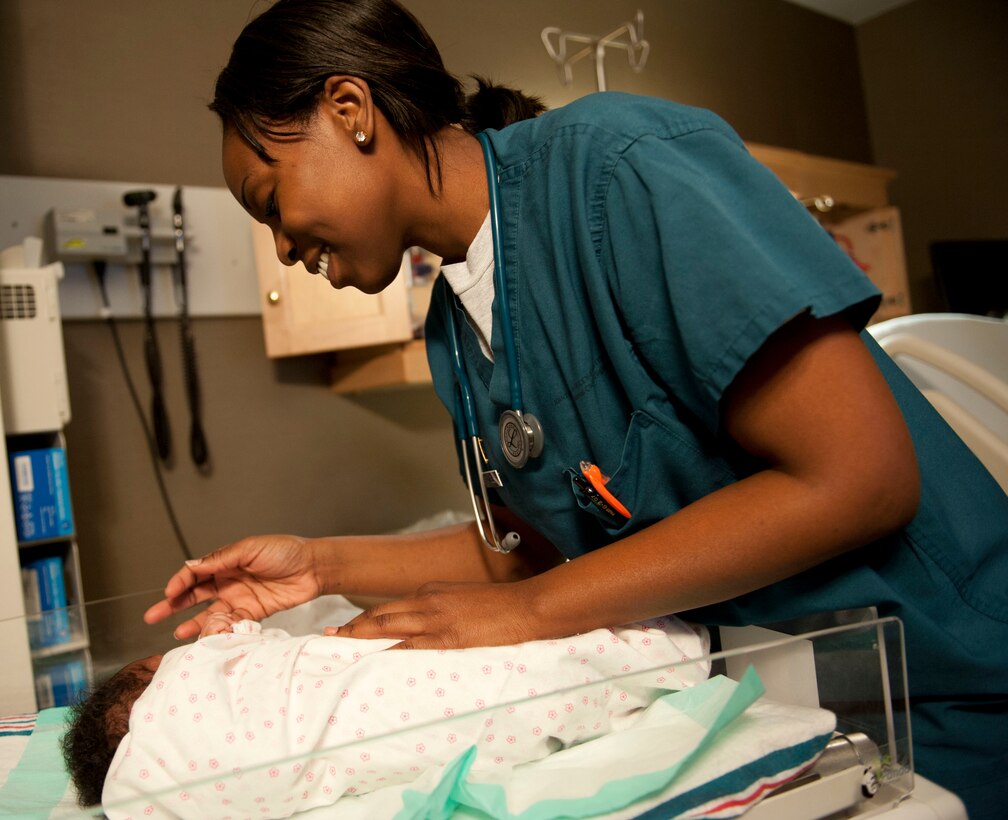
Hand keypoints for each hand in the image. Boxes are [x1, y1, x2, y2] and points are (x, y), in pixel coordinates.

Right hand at [143, 534, 322, 639]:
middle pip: (196, 594)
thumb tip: (191, 566)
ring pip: (210, 612)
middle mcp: (230, 580)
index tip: (168, 593)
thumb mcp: (249, 549)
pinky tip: (207, 636)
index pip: (196, 573)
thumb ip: (220, 559)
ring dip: (193, 622)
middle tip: (153, 615)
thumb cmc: (285, 551)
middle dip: (174, 605)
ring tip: (177, 633)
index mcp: (226, 561)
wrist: (313, 567)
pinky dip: (219, 630)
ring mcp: (240, 598)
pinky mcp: (253, 614)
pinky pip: (231, 623)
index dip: (180, 582)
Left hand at [326, 581, 537, 649]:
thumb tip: (433, 626)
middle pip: (380, 614)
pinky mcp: (446, 638)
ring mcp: (435, 619)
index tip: (349, 627)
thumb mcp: (466, 600)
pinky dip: (386, 654)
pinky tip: (371, 663)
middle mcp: (428, 600)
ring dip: (359, 638)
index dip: (366, 617)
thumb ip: (445, 609)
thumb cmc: (503, 606)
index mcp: (432, 590)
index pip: (391, 606)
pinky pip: (408, 648)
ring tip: (338, 648)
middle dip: (352, 627)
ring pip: (386, 628)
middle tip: (329, 637)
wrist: (528, 606)